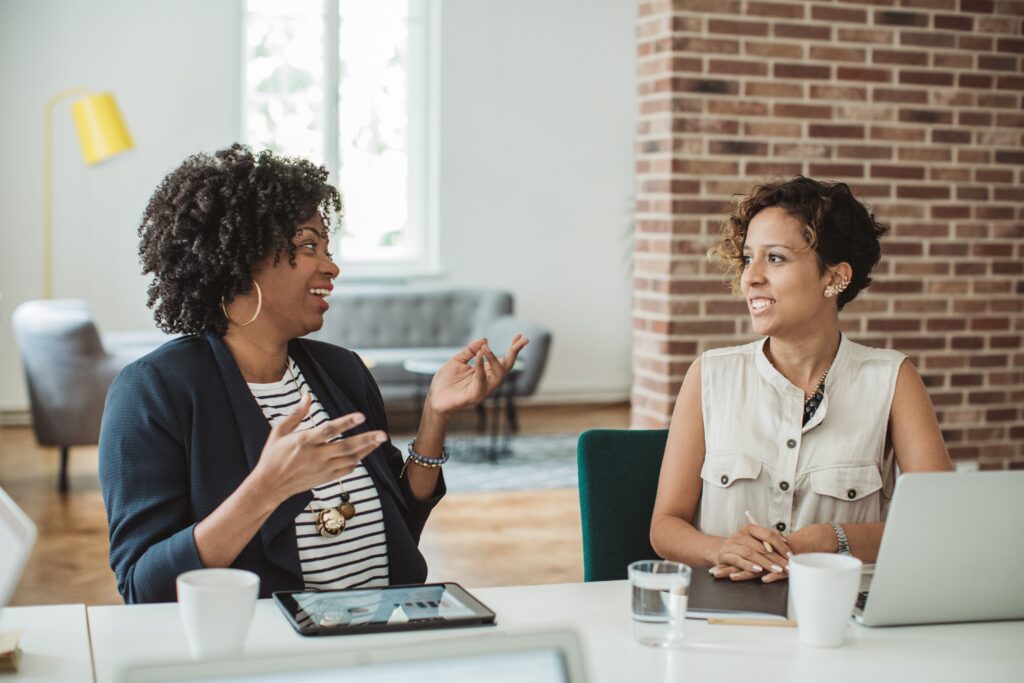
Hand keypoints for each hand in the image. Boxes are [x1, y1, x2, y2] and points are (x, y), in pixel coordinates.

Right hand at [249, 394, 386, 502]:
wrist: (269, 486)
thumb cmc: (272, 456)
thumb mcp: (279, 431)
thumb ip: (296, 414)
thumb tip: (307, 395)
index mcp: (304, 441)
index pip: (329, 430)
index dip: (346, 422)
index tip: (361, 416)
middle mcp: (315, 456)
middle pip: (345, 447)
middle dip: (366, 440)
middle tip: (383, 434)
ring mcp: (321, 469)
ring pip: (349, 459)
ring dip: (366, 450)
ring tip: (379, 441)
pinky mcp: (324, 479)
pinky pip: (345, 470)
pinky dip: (355, 462)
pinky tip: (363, 454)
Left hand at [425, 336, 529, 414]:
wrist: (435, 398)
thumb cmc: (446, 380)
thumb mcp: (458, 360)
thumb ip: (470, 350)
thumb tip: (484, 339)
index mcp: (486, 372)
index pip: (504, 359)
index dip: (513, 348)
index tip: (519, 335)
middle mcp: (489, 380)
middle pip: (507, 366)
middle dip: (514, 353)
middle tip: (521, 340)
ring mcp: (484, 389)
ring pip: (498, 374)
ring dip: (494, 359)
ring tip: (486, 348)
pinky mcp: (475, 396)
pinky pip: (481, 380)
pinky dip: (480, 367)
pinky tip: (479, 355)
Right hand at [711, 524, 790, 582]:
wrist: (722, 551)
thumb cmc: (744, 547)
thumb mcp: (756, 541)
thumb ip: (770, 539)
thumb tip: (786, 542)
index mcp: (750, 528)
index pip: (768, 534)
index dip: (780, 545)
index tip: (790, 556)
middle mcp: (740, 534)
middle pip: (761, 546)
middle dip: (776, 558)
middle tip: (787, 567)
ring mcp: (731, 544)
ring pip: (750, 553)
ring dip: (765, 563)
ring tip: (776, 570)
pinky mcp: (724, 555)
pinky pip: (737, 560)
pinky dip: (748, 565)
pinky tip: (758, 570)